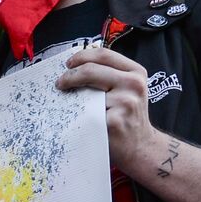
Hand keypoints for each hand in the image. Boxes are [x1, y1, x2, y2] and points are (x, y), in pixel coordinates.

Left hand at [57, 46, 158, 171]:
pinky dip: (77, 115)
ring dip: (72, 97)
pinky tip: (79, 119)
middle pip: (90, 70)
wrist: (140, 147)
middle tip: (60, 84)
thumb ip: (109, 74)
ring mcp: (124, 102)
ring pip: (85, 92)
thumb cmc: (127, 117)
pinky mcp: (113, 121)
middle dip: (69, 76)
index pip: (102, 54)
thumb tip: (76, 63)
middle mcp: (133, 84)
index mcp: (136, 72)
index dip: (80, 57)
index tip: (68, 65)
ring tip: (69, 102)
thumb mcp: (127, 89)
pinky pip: (86, 113)